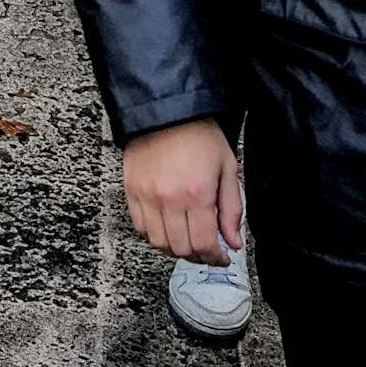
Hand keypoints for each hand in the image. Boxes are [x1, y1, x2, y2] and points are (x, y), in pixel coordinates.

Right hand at [121, 120, 247, 263]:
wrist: (167, 109)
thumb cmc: (199, 134)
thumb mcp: (227, 168)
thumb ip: (232, 209)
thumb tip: (234, 242)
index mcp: (197, 193)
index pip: (204, 244)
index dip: (215, 258)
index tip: (221, 256)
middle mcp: (170, 198)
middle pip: (181, 249)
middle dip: (198, 255)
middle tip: (206, 249)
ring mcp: (147, 196)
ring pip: (159, 243)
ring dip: (175, 249)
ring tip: (187, 240)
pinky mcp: (132, 191)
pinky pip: (140, 228)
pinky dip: (154, 235)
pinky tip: (167, 227)